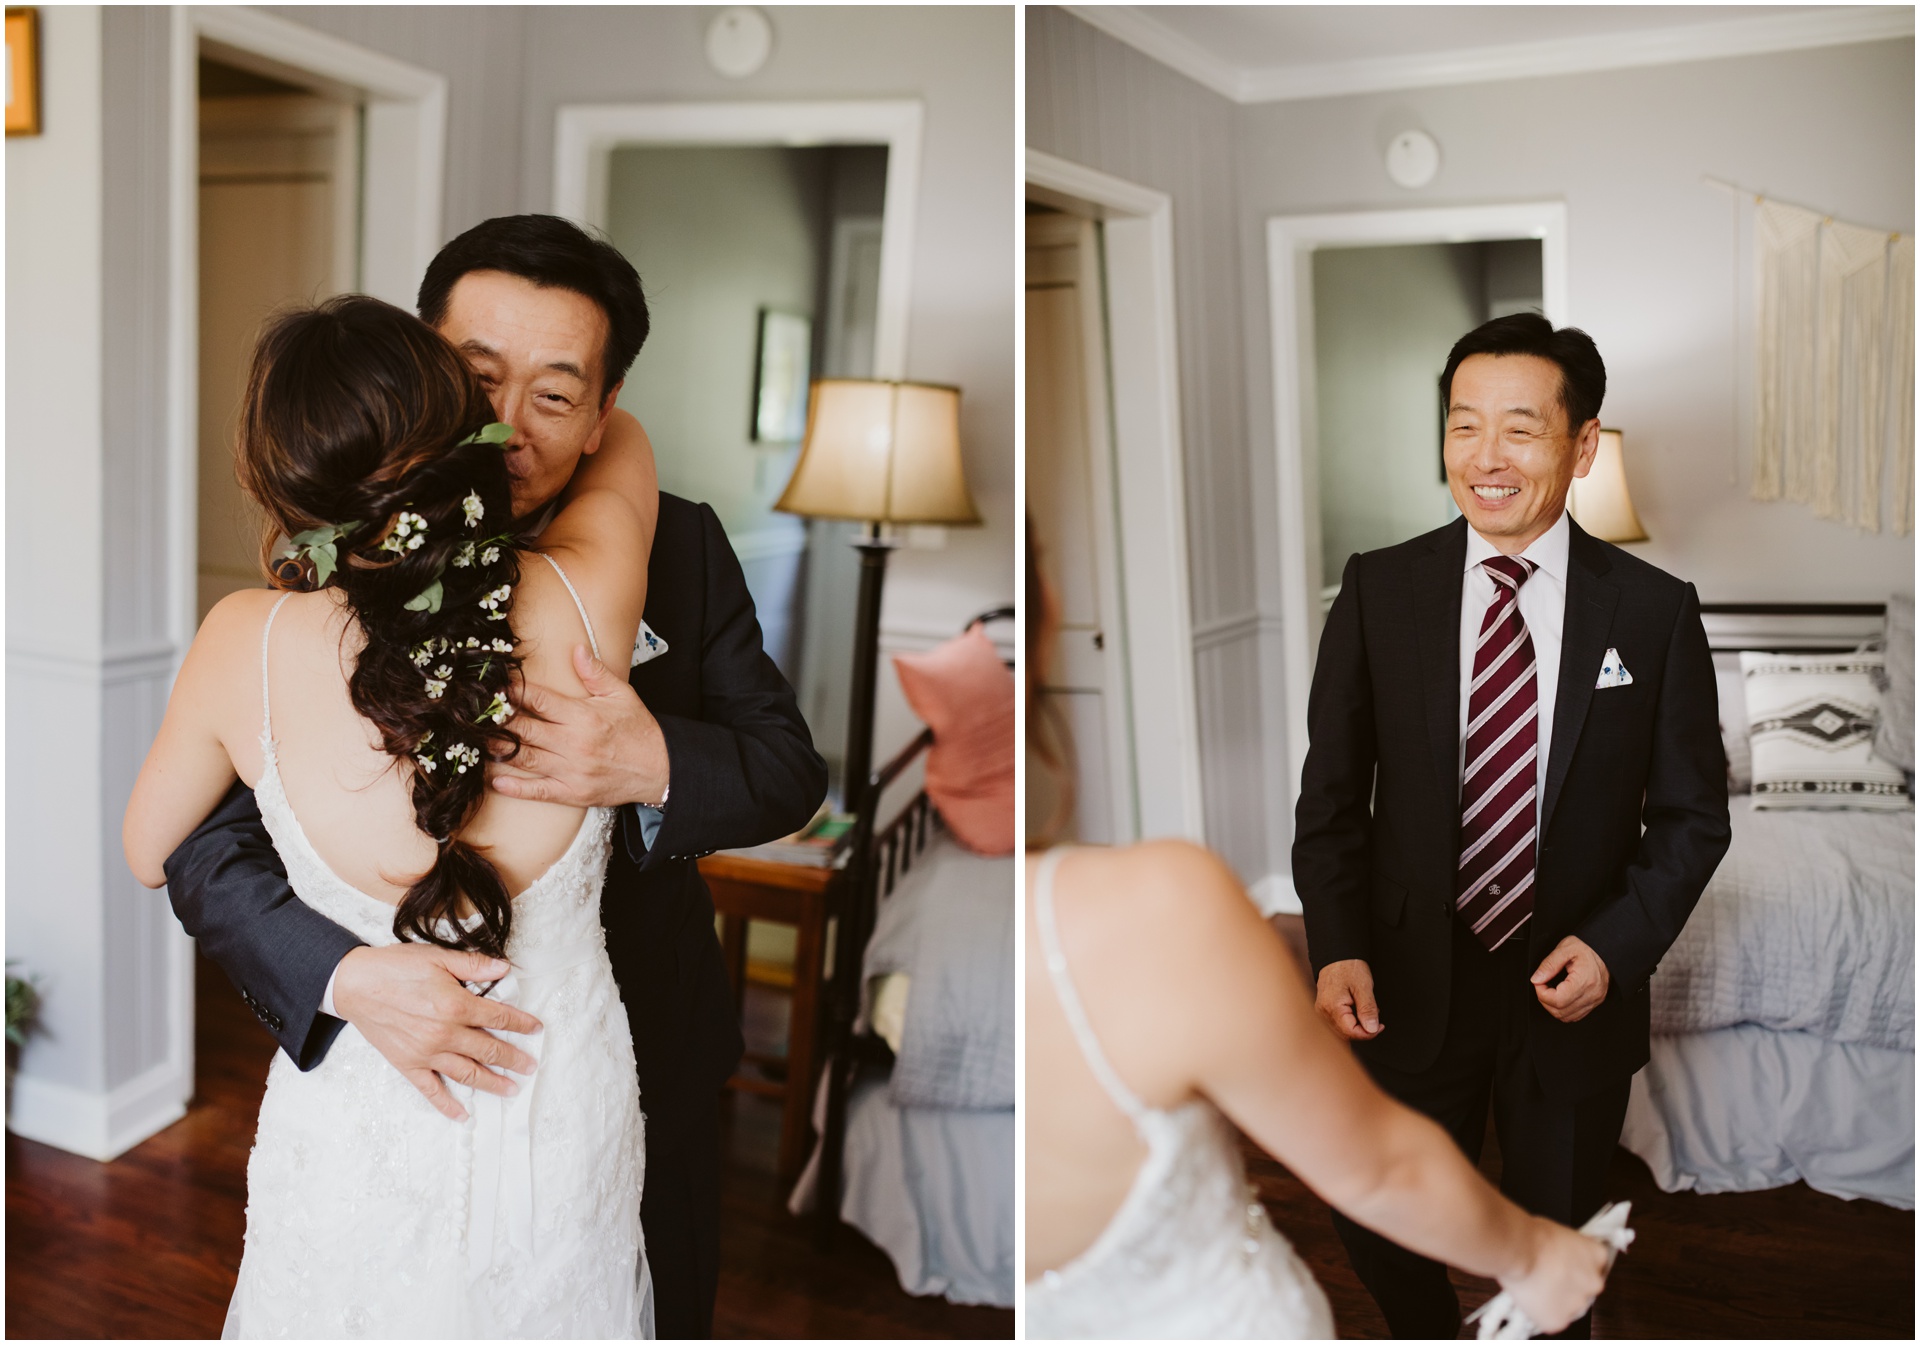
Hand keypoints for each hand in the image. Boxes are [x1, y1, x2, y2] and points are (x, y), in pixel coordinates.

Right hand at [332, 944, 543, 1121]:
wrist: (355, 985)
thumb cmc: (396, 968)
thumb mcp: (438, 957)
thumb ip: (473, 965)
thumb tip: (504, 968)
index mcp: (456, 1006)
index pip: (499, 1017)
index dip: (521, 1023)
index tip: (536, 1029)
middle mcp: (445, 1034)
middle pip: (489, 1049)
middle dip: (513, 1058)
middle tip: (531, 1066)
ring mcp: (427, 1054)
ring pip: (468, 1074)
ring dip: (492, 1083)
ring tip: (511, 1090)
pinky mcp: (409, 1065)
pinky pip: (431, 1091)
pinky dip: (447, 1105)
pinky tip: (463, 1115)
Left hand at [491, 645, 668, 807]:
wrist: (659, 770)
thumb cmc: (638, 731)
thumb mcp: (622, 695)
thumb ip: (596, 673)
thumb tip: (576, 649)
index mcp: (582, 715)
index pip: (538, 699)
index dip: (513, 691)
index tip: (494, 685)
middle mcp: (572, 742)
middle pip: (523, 729)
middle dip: (497, 721)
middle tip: (475, 714)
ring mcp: (570, 770)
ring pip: (524, 758)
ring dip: (498, 750)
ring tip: (476, 741)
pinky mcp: (571, 792)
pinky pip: (537, 790)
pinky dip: (514, 787)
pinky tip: (495, 779)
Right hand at [1315, 959, 1382, 1039]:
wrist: (1337, 955)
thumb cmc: (1348, 967)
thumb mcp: (1363, 987)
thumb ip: (1368, 1010)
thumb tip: (1371, 1029)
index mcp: (1332, 1007)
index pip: (1350, 1032)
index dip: (1368, 1033)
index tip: (1380, 1026)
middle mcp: (1323, 1012)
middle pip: (1345, 1034)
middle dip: (1363, 1031)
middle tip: (1377, 1021)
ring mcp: (1322, 1011)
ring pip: (1342, 1031)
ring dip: (1357, 1027)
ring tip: (1368, 1014)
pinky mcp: (1324, 1009)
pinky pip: (1338, 1023)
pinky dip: (1351, 1022)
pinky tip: (1359, 1013)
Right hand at [1500, 1215, 1611, 1335]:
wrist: (1520, 1249)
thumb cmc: (1533, 1235)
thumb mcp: (1559, 1233)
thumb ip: (1568, 1250)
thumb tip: (1559, 1257)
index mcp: (1597, 1256)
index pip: (1592, 1265)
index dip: (1575, 1266)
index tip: (1562, 1265)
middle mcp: (1594, 1283)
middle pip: (1584, 1288)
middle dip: (1569, 1285)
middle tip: (1547, 1277)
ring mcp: (1578, 1304)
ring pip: (1569, 1306)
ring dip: (1557, 1301)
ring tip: (1534, 1287)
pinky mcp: (1559, 1320)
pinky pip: (1551, 1320)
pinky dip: (1541, 1313)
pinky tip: (1529, 1298)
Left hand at [1531, 936, 1610, 1021]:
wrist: (1605, 948)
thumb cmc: (1587, 947)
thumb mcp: (1565, 948)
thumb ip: (1548, 965)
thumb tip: (1536, 979)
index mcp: (1585, 981)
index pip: (1558, 1000)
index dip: (1542, 993)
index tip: (1538, 982)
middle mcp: (1592, 994)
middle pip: (1561, 1011)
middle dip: (1545, 1000)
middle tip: (1542, 985)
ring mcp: (1595, 1000)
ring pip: (1567, 1017)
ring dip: (1553, 1007)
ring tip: (1550, 991)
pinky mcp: (1595, 1002)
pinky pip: (1576, 1015)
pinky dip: (1564, 1010)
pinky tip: (1560, 997)